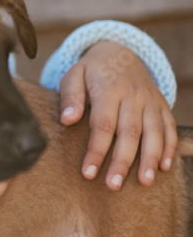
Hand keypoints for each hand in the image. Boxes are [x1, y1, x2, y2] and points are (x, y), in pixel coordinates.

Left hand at [58, 40, 177, 189]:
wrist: (120, 51)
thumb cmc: (92, 70)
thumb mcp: (74, 75)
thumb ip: (70, 97)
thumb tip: (67, 120)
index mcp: (109, 90)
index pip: (103, 125)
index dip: (96, 151)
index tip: (88, 173)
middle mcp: (133, 96)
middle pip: (130, 132)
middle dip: (123, 161)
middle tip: (114, 185)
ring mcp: (150, 101)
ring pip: (154, 132)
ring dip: (151, 158)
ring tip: (145, 182)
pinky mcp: (161, 105)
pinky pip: (169, 127)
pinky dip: (170, 147)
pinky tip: (164, 168)